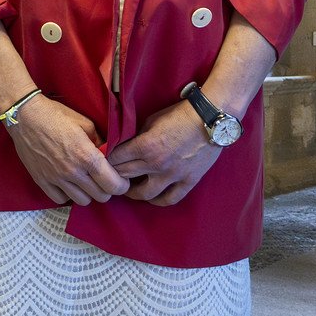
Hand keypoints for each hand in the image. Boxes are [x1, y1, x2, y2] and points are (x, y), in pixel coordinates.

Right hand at [4, 94, 128, 204]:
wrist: (24, 116)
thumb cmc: (56, 115)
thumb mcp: (85, 123)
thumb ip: (101, 142)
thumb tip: (109, 155)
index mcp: (86, 156)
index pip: (113, 185)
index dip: (122, 185)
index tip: (121, 180)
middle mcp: (72, 171)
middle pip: (101, 196)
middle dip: (107, 189)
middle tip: (104, 179)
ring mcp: (56, 178)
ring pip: (82, 201)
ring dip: (88, 193)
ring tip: (86, 181)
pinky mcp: (42, 181)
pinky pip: (61, 200)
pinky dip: (68, 194)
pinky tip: (68, 183)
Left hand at [106, 99, 222, 206]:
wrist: (210, 119)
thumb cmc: (180, 115)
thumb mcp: (151, 120)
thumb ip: (138, 136)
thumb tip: (125, 146)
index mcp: (145, 146)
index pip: (115, 160)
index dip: (108, 160)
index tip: (105, 160)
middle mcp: (156, 164)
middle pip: (125, 176)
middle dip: (115, 174)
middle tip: (111, 174)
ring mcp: (173, 175)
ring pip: (144, 193)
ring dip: (132, 192)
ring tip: (128, 188)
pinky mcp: (188, 181)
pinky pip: (170, 199)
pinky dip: (158, 201)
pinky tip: (152, 197)